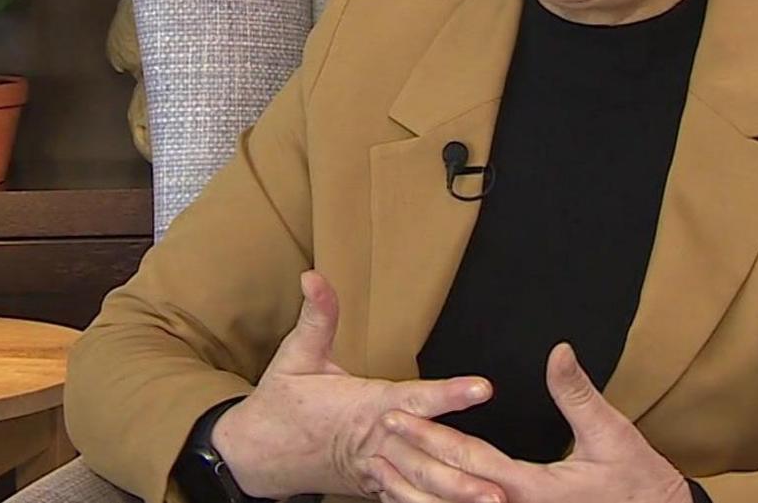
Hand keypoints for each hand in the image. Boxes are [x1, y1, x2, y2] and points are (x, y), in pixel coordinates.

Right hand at [209, 271, 503, 500]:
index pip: (414, 398)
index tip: (482, 389)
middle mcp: (377, 442)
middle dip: (462, 471)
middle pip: (425, 457)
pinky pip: (409, 500)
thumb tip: (315, 277)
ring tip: (494, 502)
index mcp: (366, 407)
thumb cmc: (282, 404)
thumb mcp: (296, 356)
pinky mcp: (377, 486)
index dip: (448, 394)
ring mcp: (377, 470)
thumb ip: (317, 317)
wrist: (256, 455)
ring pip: (421, 486)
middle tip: (500, 484)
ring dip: (456, 495)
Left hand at [368, 343, 692, 502]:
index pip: (469, 459)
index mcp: (534, 490)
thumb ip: (579, 394)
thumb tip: (558, 352)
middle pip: (448, 491)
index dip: (429, 436)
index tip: (396, 416)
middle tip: (376, 438)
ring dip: (413, 493)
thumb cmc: (638, 484)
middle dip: (408, 463)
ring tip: (380, 473)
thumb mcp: (612, 435)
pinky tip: (417, 499)